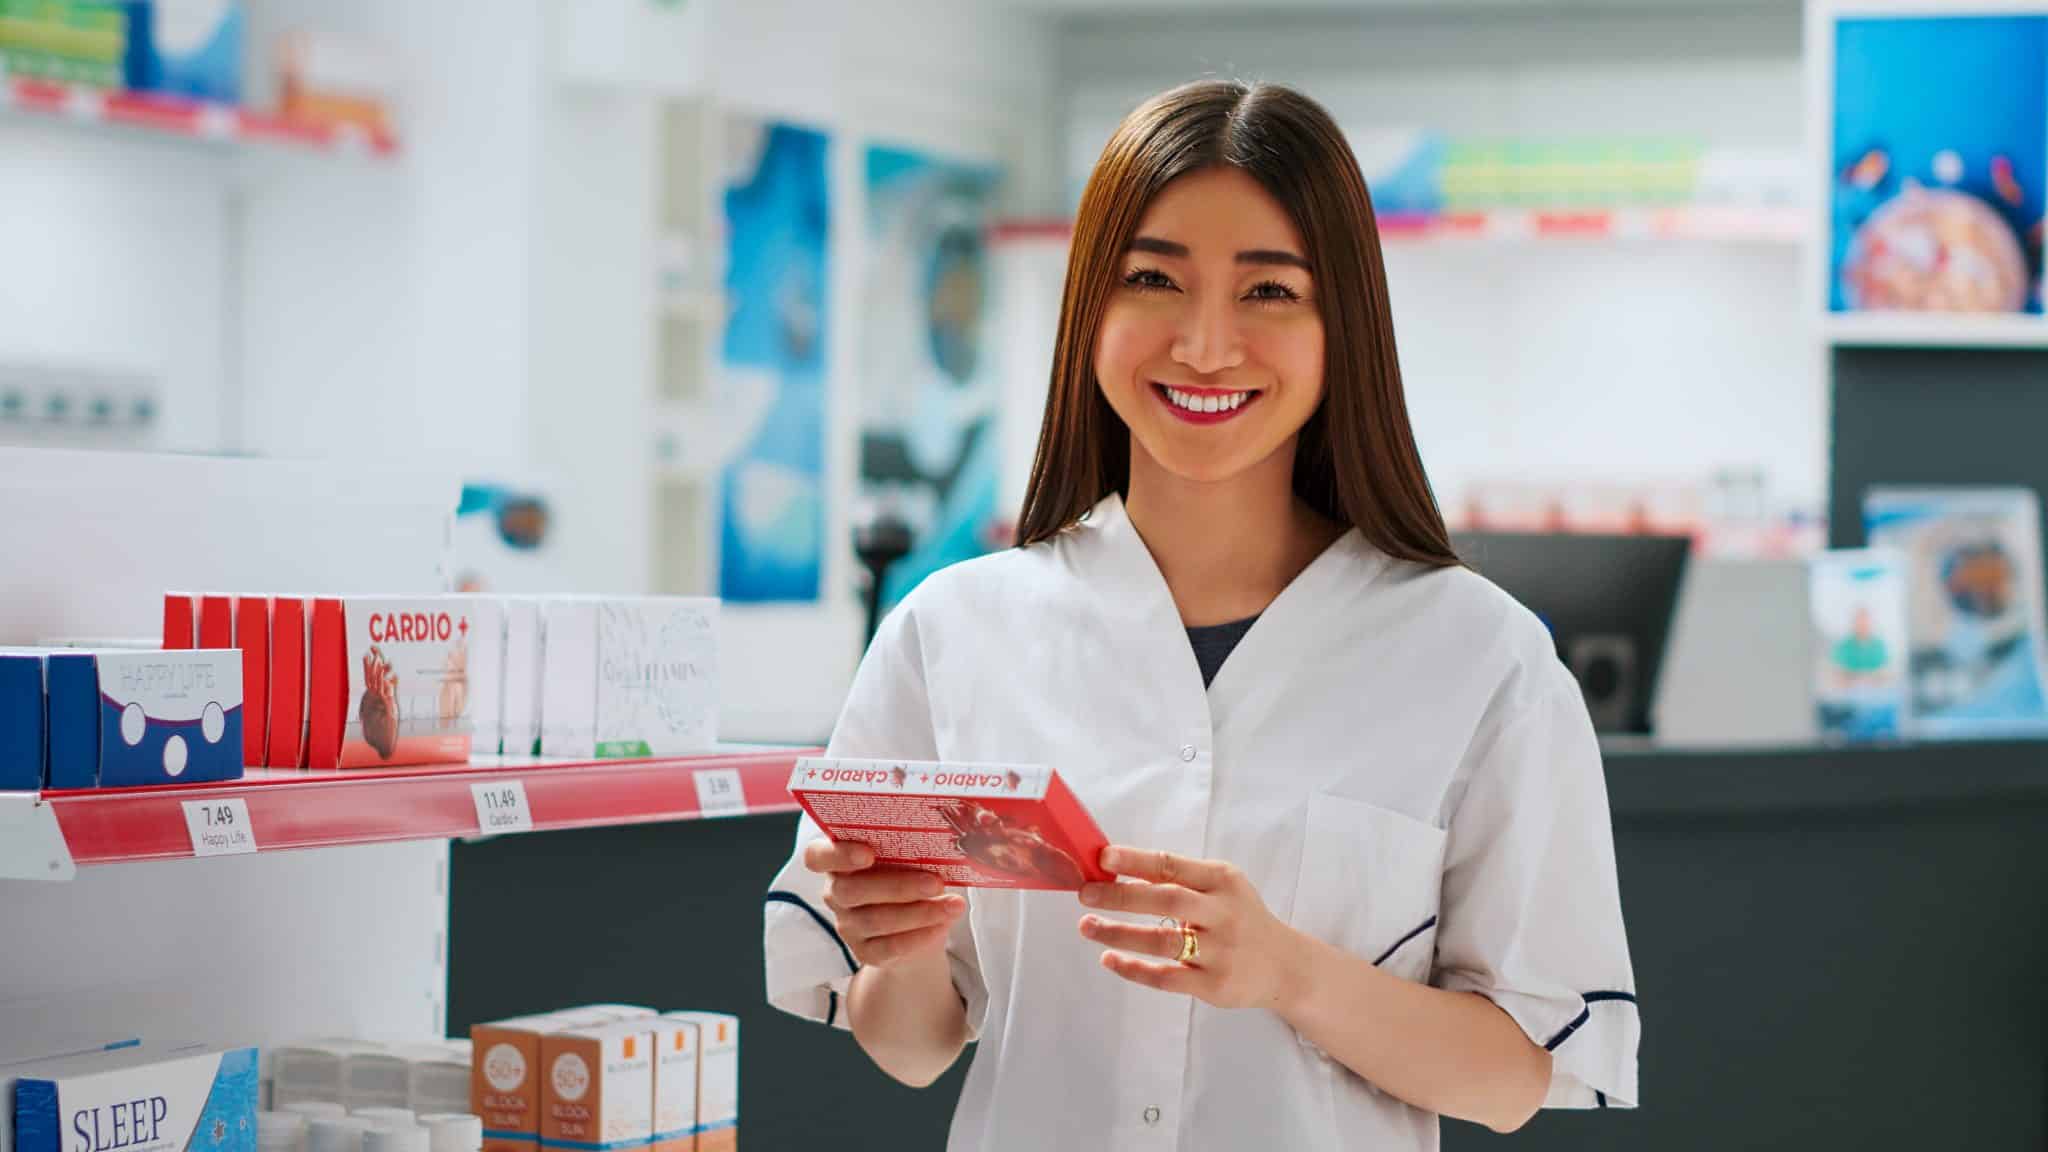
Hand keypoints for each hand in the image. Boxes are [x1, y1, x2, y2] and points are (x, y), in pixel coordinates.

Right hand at [805, 838, 965, 968]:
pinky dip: (918, 937)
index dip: (837, 855)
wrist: (917, 920)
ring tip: (953, 905)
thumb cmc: (909, 872)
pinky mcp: (864, 951)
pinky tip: (942, 925)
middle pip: (850, 891)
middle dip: (897, 887)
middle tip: (936, 882)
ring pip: (873, 921)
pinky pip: (887, 949)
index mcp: (838, 860)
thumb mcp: (906, 854)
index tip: (867, 853)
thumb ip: (908, 845)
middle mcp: (836, 893)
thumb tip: (939, 839)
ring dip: (918, 913)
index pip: (817, 856)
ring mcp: (847, 924)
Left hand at [1078, 845, 1305, 1011]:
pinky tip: (1109, 959)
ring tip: (1087, 927)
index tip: (1102, 858)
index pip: (1173, 866)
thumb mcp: (1222, 888)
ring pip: (1161, 941)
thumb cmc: (1241, 918)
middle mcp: (1223, 914)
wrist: (1284, 966)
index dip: (1136, 861)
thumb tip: (1118, 868)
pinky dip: (1133, 969)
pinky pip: (1165, 978)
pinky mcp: (1214, 985)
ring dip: (1118, 933)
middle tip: (1085, 894)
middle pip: (1166, 900)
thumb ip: (1181, 878)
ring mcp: (1220, 952)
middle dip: (1120, 896)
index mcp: (1223, 881)